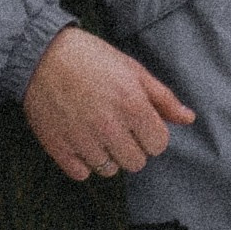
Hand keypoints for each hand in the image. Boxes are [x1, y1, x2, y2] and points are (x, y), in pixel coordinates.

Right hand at [24, 26, 194, 183]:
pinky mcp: (58, 148)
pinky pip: (82, 174)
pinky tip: (81, 140)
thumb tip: (189, 118)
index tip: (141, 124)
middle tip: (119, 128)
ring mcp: (82, 140)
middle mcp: (109, 127)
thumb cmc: (92, 59)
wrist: (41, 55)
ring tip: (98, 132)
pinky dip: (83, 162)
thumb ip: (163, 98)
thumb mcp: (133, 70)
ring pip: (109, 170)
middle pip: (136, 162)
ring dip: (108, 155)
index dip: (153, 135)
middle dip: (132, 147)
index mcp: (132, 105)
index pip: (158, 145)